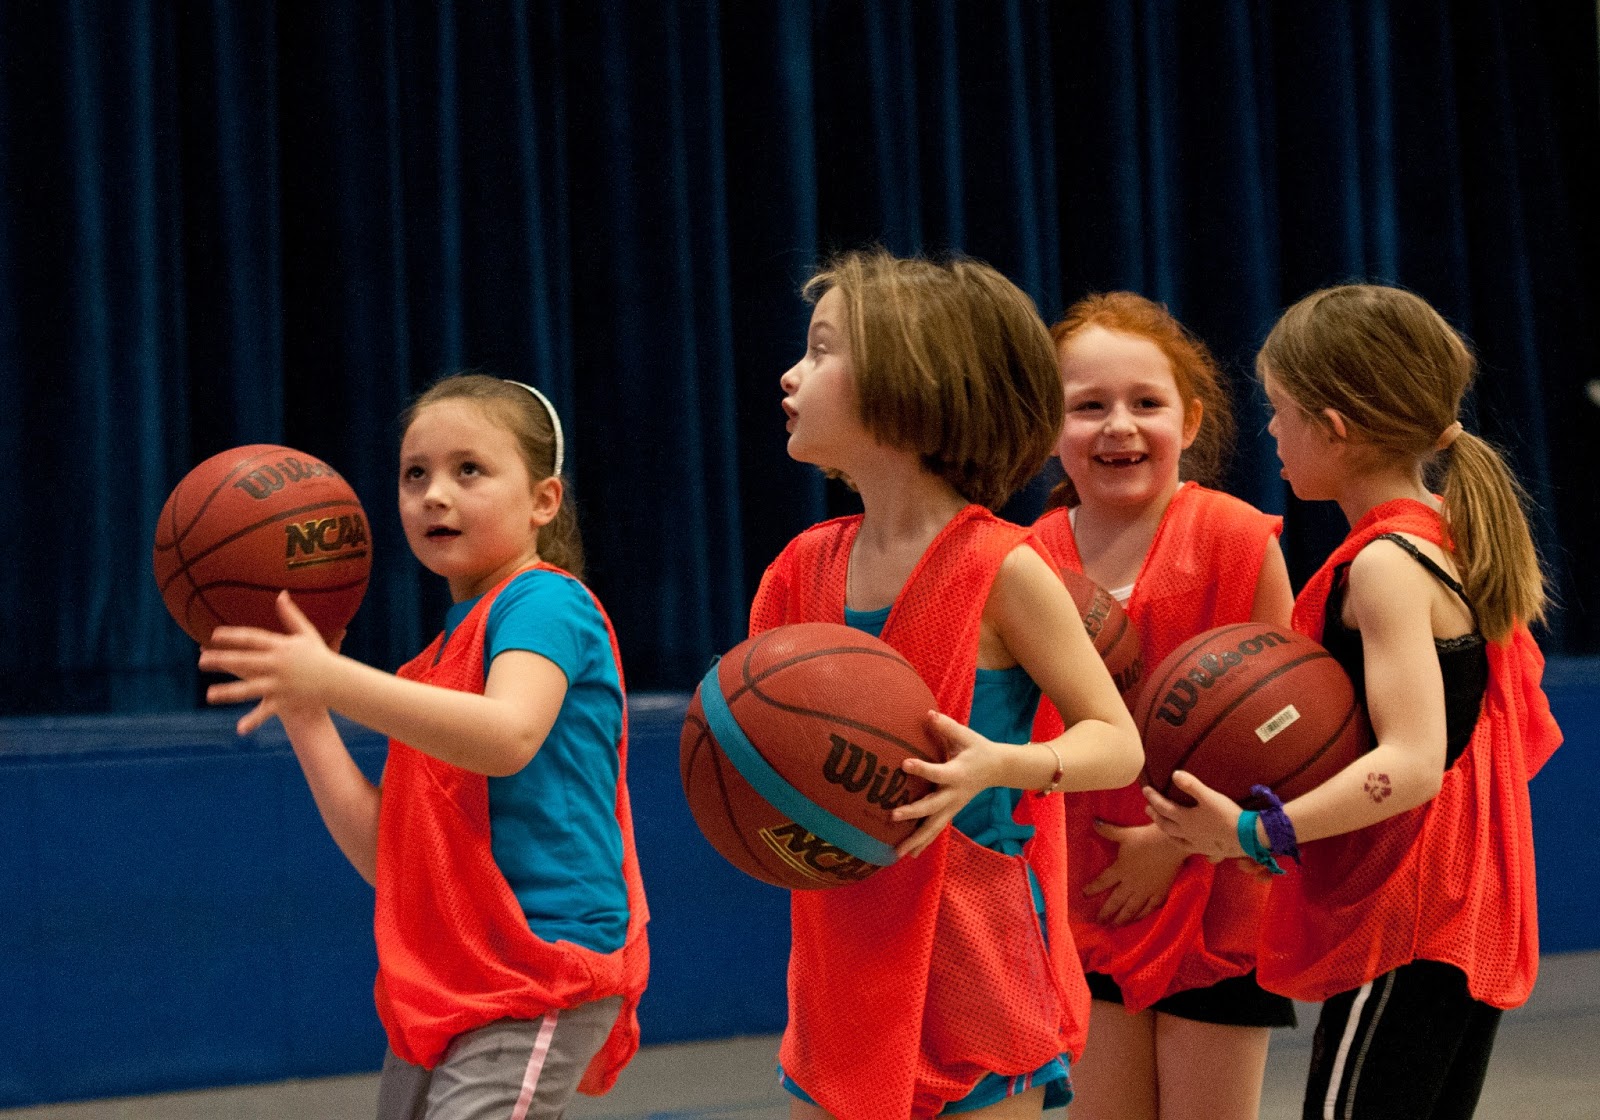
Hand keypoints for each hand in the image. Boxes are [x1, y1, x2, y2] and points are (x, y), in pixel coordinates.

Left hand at [198, 591, 340, 734]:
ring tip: (209, 695)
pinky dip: (254, 721)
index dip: (233, 636)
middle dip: (222, 660)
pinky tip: (240, 730)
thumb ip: (291, 615)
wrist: (338, 680)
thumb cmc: (319, 656)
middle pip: (246, 661)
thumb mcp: (307, 633)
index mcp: (282, 647)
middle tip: (201, 661)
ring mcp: (281, 684)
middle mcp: (279, 664)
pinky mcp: (285, 700)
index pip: (253, 639)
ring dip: (229, 692)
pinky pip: (266, 712)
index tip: (214, 635)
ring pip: (250, 689)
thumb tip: (281, 593)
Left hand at [889, 711, 1001, 859]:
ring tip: (897, 853)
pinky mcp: (950, 812)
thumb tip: (927, 713)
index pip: (937, 772)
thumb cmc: (978, 749)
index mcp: (957, 773)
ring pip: (933, 827)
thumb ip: (946, 726)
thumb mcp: (966, 735)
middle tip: (892, 816)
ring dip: (916, 840)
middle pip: (932, 808)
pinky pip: (936, 830)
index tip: (903, 764)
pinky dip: (923, 842)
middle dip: (913, 813)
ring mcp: (953, 806)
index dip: (921, 768)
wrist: (998, 768)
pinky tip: (909, 854)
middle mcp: (954, 794)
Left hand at [1082, 820, 1187, 924]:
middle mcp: (1131, 884)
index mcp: (1120, 869)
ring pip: (1131, 909)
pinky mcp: (1160, 893)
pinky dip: (1142, 915)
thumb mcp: (1125, 834)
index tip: (1084, 894)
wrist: (1171, 844)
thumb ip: (1108, 831)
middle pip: (1116, 902)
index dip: (1092, 889)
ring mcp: (1146, 891)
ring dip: (1122, 918)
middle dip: (1106, 912)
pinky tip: (1138, 919)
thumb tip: (1093, 822)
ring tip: (1115, 925)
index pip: (1102, 882)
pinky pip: (1149, 908)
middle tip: (1099, 921)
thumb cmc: (1146, 838)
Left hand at [1142, 771, 1247, 862]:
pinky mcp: (1209, 850)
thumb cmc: (1228, 815)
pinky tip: (1187, 844)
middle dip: (1155, 815)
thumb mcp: (1209, 797)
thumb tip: (1174, 774)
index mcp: (1186, 819)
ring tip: (1162, 826)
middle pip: (1165, 824)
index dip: (1153, 798)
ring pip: (1175, 838)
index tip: (1145, 789)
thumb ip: (1191, 785)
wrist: (1247, 837)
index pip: (1163, 807)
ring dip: (1166, 830)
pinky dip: (1183, 844)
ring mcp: (1197, 843)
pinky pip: (1190, 848)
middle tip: (1147, 808)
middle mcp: (1188, 833)